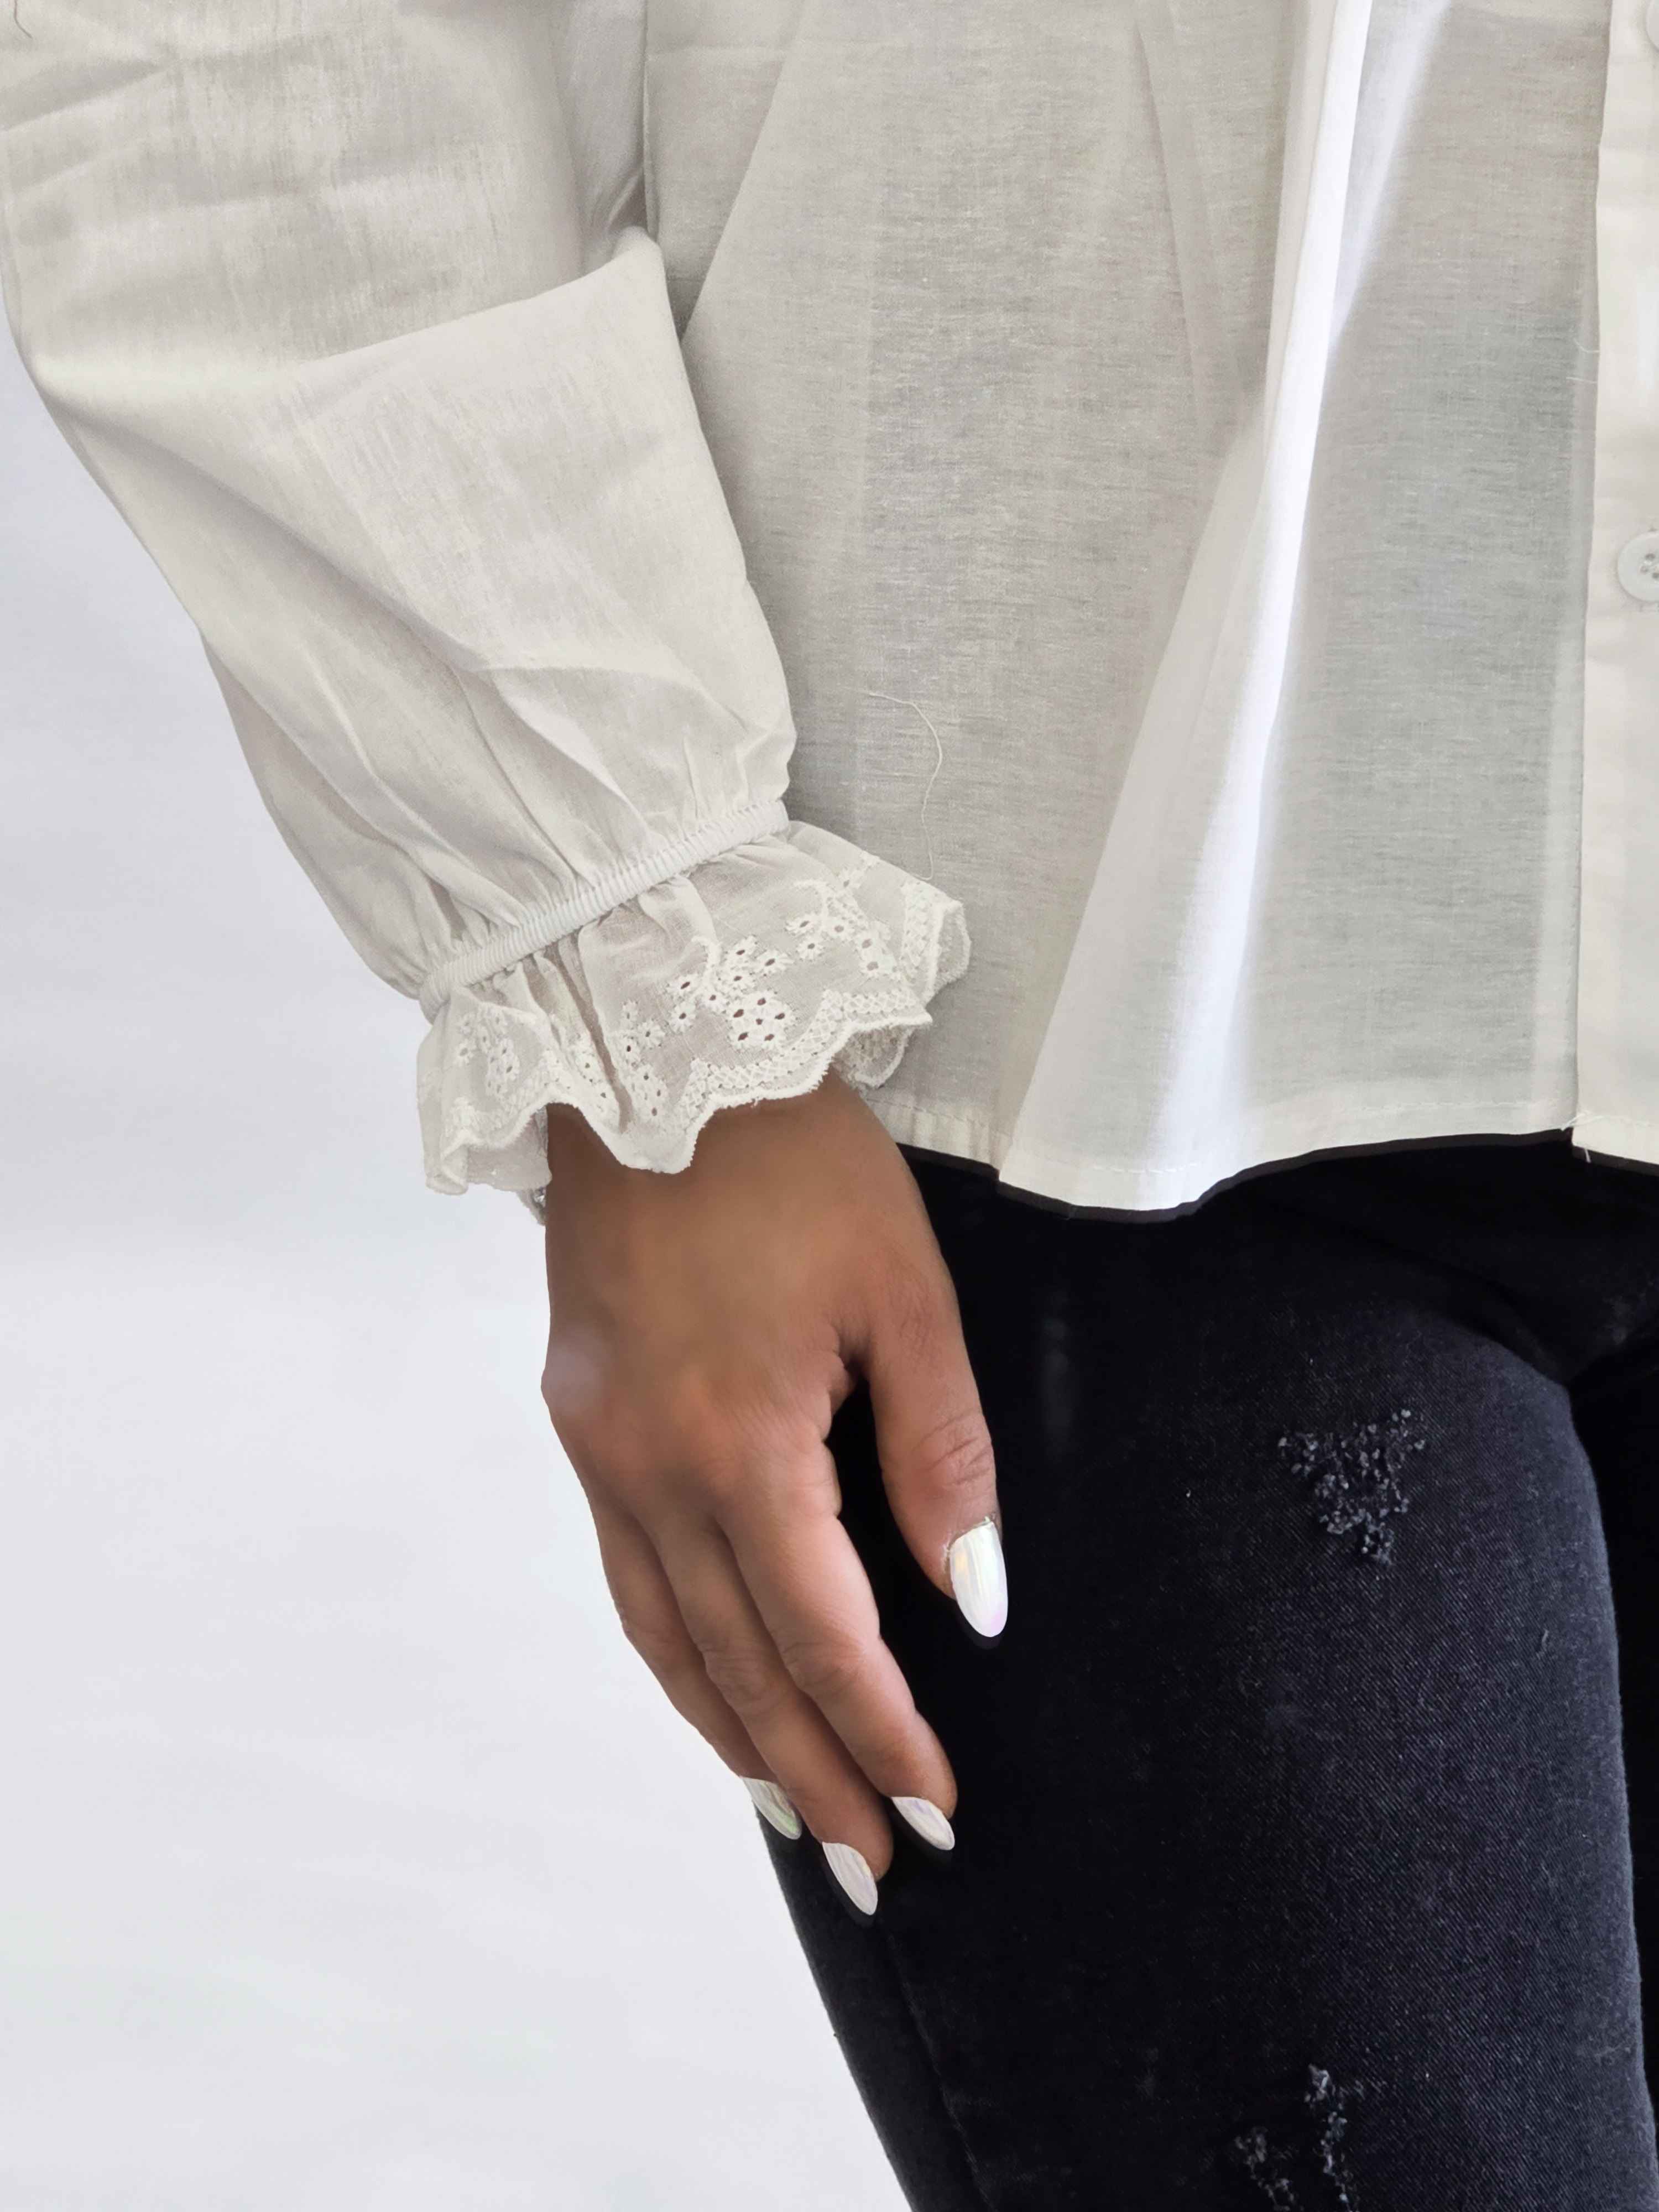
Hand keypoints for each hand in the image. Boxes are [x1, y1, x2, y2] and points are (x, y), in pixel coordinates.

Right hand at [540, 1069, 1004, 1915]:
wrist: (654, 1046)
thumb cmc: (795, 1158)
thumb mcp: (902, 1291)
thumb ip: (941, 1453)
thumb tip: (972, 1601)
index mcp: (737, 1440)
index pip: (821, 1633)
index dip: (883, 1732)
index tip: (939, 1808)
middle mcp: (647, 1465)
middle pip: (737, 1661)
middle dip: (811, 1769)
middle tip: (874, 1861)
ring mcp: (597, 1445)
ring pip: (665, 1633)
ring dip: (731, 1733)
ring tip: (792, 1811)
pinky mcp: (577, 1416)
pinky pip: (626, 1571)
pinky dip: (674, 1650)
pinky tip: (711, 1685)